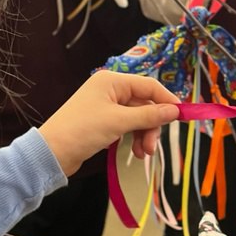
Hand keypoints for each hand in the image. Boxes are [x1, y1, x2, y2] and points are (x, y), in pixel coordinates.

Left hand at [39, 71, 178, 176]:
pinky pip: (127, 126)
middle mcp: (110, 89)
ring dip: (144, 135)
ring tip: (143, 154)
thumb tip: (175, 110)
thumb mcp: (119, 122)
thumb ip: (149, 115)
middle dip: (152, 125)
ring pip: (137, 117)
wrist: (52, 152)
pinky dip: (134, 138)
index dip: (167, 100)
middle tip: (153, 147)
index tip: (182, 117)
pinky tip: (135, 152)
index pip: (149, 85)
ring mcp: (106, 106)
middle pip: (144, 103)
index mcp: (112, 81)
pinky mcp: (103, 122)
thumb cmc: (83, 130)